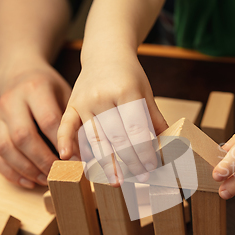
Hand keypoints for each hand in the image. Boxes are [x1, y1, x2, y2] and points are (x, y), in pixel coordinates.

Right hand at [0, 63, 70, 187]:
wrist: (20, 75)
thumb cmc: (50, 90)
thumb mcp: (66, 95)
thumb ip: (72, 119)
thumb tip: (85, 151)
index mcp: (34, 89)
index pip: (48, 121)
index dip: (62, 144)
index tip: (76, 160)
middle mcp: (11, 102)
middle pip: (23, 136)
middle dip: (43, 160)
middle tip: (61, 174)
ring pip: (6, 148)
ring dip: (27, 169)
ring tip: (47, 180)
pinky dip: (11, 173)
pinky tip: (29, 181)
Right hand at [57, 52, 166, 185]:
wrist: (105, 53)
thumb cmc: (129, 76)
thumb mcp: (146, 92)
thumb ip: (154, 118)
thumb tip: (169, 144)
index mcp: (125, 91)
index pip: (136, 128)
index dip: (144, 150)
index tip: (151, 167)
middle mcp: (103, 97)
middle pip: (117, 137)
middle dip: (130, 160)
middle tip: (140, 179)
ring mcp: (84, 101)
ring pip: (94, 137)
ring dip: (104, 162)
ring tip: (115, 181)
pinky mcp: (71, 105)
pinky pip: (66, 126)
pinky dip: (65, 142)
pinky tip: (67, 158)